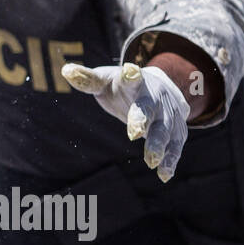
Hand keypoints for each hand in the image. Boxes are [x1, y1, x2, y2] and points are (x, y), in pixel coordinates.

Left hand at [61, 61, 188, 181]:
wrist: (162, 84)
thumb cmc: (123, 85)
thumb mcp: (106, 80)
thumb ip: (88, 79)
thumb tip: (66, 70)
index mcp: (135, 82)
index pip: (132, 78)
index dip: (131, 76)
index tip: (130, 72)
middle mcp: (155, 96)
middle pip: (148, 107)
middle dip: (142, 118)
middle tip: (134, 132)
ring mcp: (168, 112)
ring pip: (165, 128)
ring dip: (158, 144)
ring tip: (151, 161)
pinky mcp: (177, 128)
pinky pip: (175, 144)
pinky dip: (171, 158)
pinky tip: (164, 174)